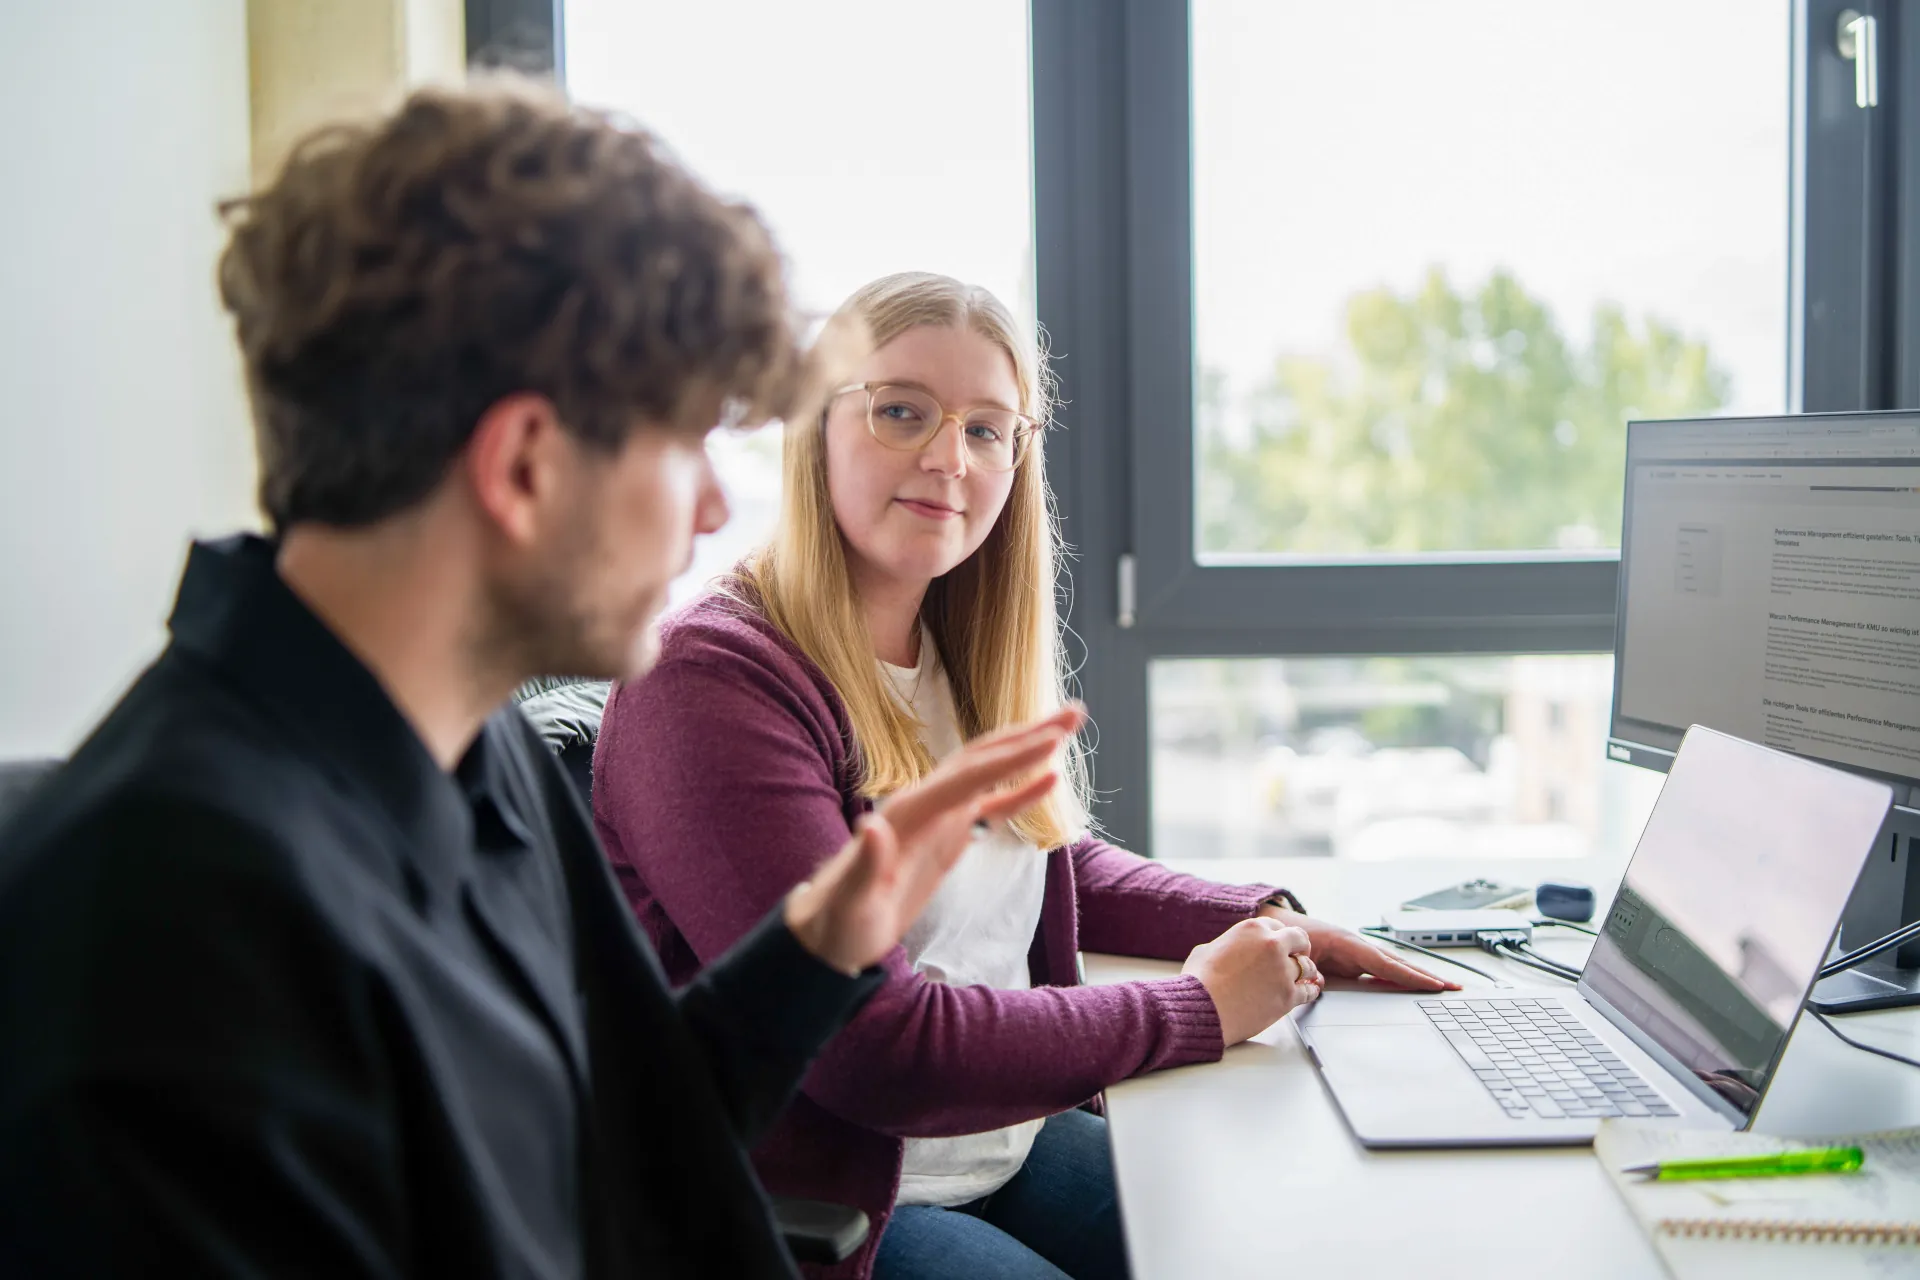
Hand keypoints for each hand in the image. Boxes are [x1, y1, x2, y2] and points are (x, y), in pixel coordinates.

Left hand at [784, 705, 1086, 974]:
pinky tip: (1049, 777)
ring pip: (990, 772)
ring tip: (1068, 728)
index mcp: (908, 813)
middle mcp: (926, 802)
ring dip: (1028, 748)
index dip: (1010, 759)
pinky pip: (991, 806)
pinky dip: (1020, 791)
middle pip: (984, 758)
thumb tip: (872, 825)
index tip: (1050, 742)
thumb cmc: (838, 920)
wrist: (829, 931)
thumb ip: (866, 863)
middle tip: (1074, 713)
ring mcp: (939, 816)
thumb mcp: (851, 901)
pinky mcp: (947, 835)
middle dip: (1029, 735)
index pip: (968, 776)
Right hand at [1181, 917, 1322, 1045]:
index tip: (1282, 945)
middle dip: (1301, 948)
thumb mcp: (1206, 950)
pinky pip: (1309, 991)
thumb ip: (1226, 946)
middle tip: (1300, 956)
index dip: (1280, 937)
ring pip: (1308, 967)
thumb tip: (1227, 952)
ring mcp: (1283, 971)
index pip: (1278, 926)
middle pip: (1300, 940)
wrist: (1201, 1008)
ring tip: (1305, 977)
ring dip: (1307, 971)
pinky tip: (1309, 991)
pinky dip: (1310, 991)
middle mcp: (1272, 945)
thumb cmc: (1198, 981)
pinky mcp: (1288, 996)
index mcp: (1252, 929)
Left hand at [1255, 906, 1460, 991]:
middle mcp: (1359, 947)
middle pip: (1399, 963)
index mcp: (1348, 944)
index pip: (1386, 964)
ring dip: (1420, 976)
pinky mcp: (1357, 960)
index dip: (1410, 976)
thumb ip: (1310, 972)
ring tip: (1446, 987)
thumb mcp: (1299, 954)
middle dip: (1427, 975)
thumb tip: (1320, 986)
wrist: (1279, 926)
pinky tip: (1418, 986)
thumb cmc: (1290, 937)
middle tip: (1454, 987)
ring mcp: (1360, 953)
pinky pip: (1384, 970)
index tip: (1433, 984)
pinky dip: (1403, 977)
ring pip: (1395, 966)